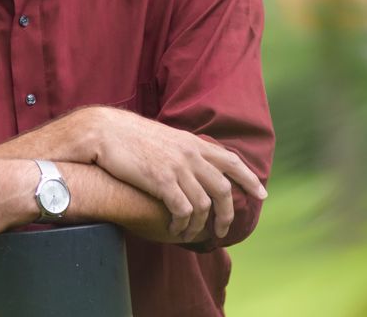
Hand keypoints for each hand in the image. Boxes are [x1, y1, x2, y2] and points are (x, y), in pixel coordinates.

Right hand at [90, 108, 266, 241]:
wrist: (104, 131)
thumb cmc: (129, 136)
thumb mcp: (164, 138)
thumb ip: (182, 151)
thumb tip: (192, 165)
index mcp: (192, 142)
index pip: (231, 161)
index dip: (249, 179)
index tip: (261, 195)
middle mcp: (190, 154)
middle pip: (222, 189)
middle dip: (227, 214)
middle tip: (222, 231)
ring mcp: (177, 167)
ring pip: (203, 205)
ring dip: (200, 226)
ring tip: (191, 235)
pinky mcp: (162, 181)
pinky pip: (183, 210)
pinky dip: (182, 224)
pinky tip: (175, 230)